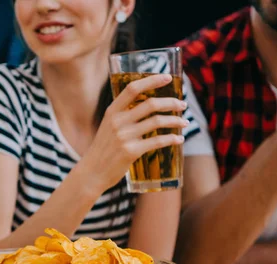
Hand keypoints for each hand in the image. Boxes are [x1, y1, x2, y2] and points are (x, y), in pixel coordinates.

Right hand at [83, 74, 187, 189]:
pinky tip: (179, 139)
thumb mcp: (108, 127)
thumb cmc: (103, 149)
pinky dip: (172, 139)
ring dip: (176, 120)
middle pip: (151, 104)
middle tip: (182, 105)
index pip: (133, 89)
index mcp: (112, 112)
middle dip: (172, 102)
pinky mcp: (131, 152)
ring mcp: (124, 136)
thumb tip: (148, 106)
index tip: (168, 77)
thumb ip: (123, 115)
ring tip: (184, 122)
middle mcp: (118, 121)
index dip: (152, 80)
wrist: (92, 173)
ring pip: (158, 121)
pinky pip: (158, 141)